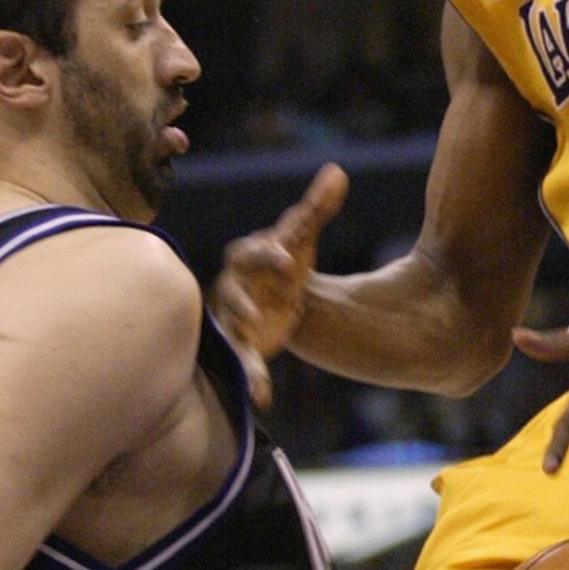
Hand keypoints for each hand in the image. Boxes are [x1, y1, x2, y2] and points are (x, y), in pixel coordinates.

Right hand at [211, 164, 348, 409]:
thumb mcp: (300, 240)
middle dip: (241, 299)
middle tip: (259, 312)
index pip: (250, 251)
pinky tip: (263, 398)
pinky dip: (252, 379)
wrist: (268, 302)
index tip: (289, 257)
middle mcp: (235, 288)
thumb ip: (316, 208)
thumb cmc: (280, 266)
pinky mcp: (242, 347)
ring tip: (252, 366)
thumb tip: (338, 170)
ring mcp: (235, 319)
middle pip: (230, 291)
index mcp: (249, 259)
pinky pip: (243, 363)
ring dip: (240, 346)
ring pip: (231, 331)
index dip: (266, 252)